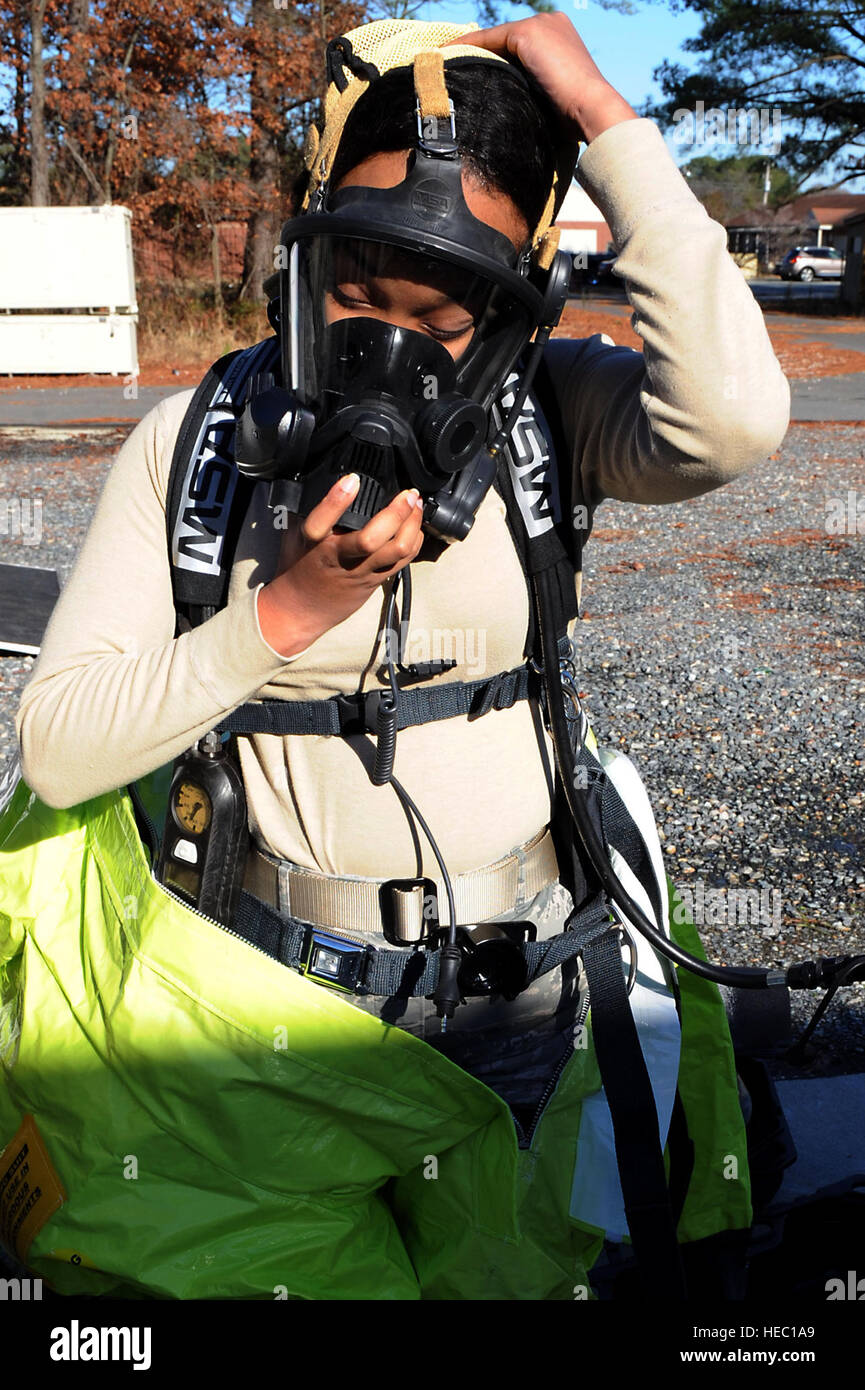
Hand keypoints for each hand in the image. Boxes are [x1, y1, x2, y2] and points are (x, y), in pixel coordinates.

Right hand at [257, 475, 425, 656]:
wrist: (300, 610)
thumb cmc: (297, 568)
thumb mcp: (294, 535)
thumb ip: (308, 509)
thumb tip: (322, 479)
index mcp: (313, 543)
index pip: (321, 520)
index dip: (337, 499)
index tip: (352, 479)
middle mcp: (339, 558)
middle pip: (371, 539)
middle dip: (395, 514)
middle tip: (407, 493)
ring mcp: (360, 571)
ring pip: (394, 551)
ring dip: (412, 525)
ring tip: (416, 505)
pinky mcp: (374, 581)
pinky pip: (402, 561)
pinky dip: (414, 541)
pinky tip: (415, 527)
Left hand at [444, 12, 637, 145]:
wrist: (590, 110)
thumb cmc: (574, 119)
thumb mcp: (549, 100)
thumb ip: (530, 92)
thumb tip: (504, 109)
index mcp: (559, 39)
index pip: (517, 48)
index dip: (492, 60)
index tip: (468, 74)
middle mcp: (551, 24)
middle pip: (503, 40)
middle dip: (477, 54)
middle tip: (450, 69)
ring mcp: (540, 25)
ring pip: (494, 39)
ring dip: (467, 51)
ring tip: (441, 66)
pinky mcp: (528, 33)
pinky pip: (488, 40)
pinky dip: (467, 48)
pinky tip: (447, 59)